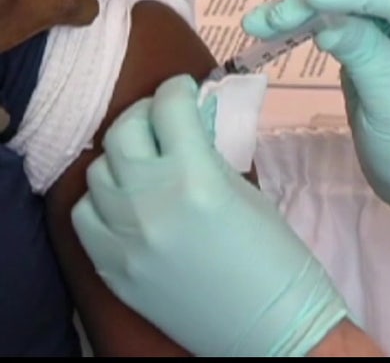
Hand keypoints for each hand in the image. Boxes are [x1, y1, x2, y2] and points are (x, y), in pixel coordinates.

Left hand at [71, 75, 347, 355]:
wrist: (271, 327)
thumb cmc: (277, 259)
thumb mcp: (247, 193)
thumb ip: (209, 158)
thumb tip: (187, 130)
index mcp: (197, 178)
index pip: (169, 108)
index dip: (178, 89)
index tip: (184, 88)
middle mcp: (150, 202)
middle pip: (123, 131)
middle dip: (147, 114)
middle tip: (165, 118)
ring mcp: (123, 237)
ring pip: (98, 170)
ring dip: (123, 156)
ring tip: (146, 161)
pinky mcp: (110, 267)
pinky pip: (86, 215)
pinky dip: (104, 199)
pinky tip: (127, 201)